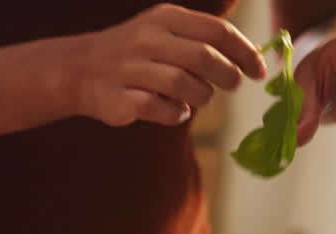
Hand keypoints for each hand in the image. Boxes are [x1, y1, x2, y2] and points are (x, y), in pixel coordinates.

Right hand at [70, 3, 266, 126]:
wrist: (77, 70)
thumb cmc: (134, 54)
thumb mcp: (162, 31)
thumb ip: (200, 40)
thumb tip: (248, 60)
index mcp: (163, 18)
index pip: (216, 31)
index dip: (245, 52)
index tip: (258, 71)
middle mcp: (146, 39)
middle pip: (202, 58)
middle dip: (227, 75)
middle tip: (234, 85)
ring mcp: (129, 69)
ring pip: (183, 85)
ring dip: (202, 97)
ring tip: (201, 99)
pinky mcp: (118, 98)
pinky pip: (159, 109)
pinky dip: (175, 114)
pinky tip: (176, 112)